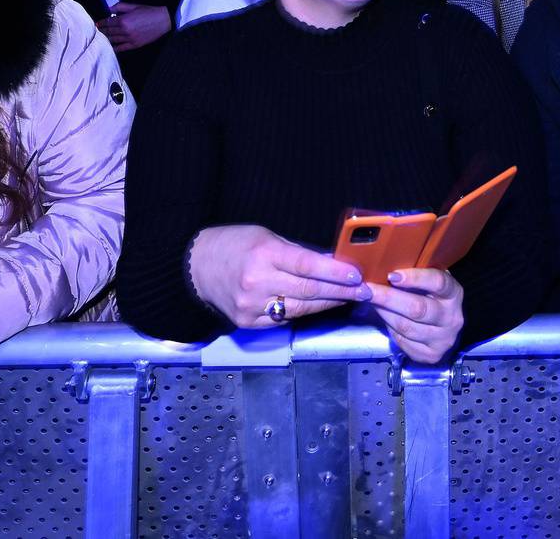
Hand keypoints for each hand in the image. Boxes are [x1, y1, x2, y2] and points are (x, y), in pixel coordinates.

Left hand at [96, 2, 171, 52]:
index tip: (98, 24)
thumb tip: (109, 9)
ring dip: (106, 39)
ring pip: (113, 40)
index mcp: (123, 20)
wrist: (163, 21)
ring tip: (102, 37)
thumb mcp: (133, 6)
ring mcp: (129, 39)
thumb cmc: (148, 11)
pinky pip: (121, 48)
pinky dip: (115, 48)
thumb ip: (120, 7)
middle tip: (98, 31)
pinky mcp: (134, 45)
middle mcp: (124, 30)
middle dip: (102, 31)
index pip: (108, 22)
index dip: (101, 23)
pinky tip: (111, 47)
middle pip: (109, 32)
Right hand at [187, 224, 372, 327]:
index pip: (308, 266)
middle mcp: (257, 282)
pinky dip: (304, 312)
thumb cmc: (234, 245)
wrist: (196, 267)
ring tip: (349, 298)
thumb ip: (297, 252)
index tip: (357, 275)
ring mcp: (252, 306)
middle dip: (341, 291)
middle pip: (309, 291)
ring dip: (329, 303)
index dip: (336, 272)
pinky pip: (284, 319)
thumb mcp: (267, 236)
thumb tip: (331, 264)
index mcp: (264, 254)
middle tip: (364, 290)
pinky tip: (320, 305)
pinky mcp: (248, 322)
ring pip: (301, 308)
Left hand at [366, 267, 464, 363]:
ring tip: (370, 302)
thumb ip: (412, 275)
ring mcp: (443, 339)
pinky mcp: (432, 355)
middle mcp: (452, 317)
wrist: (444, 326)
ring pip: (406, 327)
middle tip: (366, 290)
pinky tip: (384, 319)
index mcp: (453, 293)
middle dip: (388, 298)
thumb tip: (379, 269)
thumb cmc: (430, 296)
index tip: (392, 275)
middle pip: (417, 309)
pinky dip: (389, 329)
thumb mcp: (428, 281)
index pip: (437, 282)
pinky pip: (403, 342)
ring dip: (384, 313)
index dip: (415, 278)